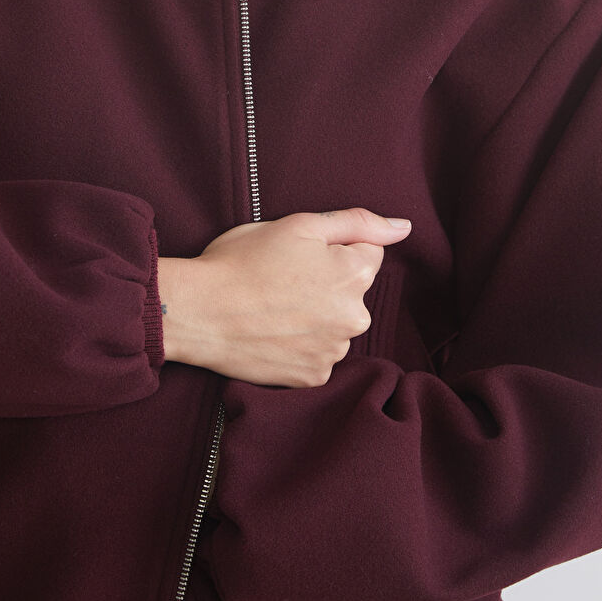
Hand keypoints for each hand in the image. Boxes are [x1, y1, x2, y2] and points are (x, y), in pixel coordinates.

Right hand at [158, 208, 411, 387]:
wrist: (198, 312)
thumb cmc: (242, 261)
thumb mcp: (299, 225)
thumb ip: (357, 223)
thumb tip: (403, 227)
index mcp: (355, 274)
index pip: (366, 252)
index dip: (332, 248)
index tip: (300, 253)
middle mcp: (354, 317)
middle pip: (352, 290)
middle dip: (327, 282)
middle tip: (281, 277)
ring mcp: (334, 351)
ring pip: (335, 323)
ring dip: (315, 315)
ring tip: (273, 306)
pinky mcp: (312, 377)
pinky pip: (317, 354)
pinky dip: (301, 344)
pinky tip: (273, 332)